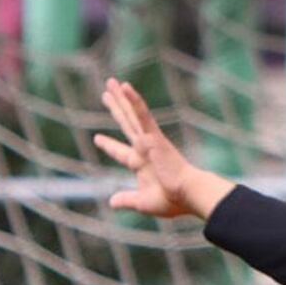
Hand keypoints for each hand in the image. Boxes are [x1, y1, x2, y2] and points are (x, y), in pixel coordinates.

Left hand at [93, 78, 197, 217]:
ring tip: (111, 82)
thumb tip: (112, 202)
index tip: (97, 138)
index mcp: (142, 164)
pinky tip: (125, 87)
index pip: (122, 152)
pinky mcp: (154, 136)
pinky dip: (134, 100)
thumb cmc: (172, 200)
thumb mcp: (143, 202)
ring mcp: (149, 140)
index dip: (109, 145)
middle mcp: (145, 148)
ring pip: (131, 114)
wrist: (187, 193)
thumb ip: (127, 200)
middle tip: (106, 93)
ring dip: (121, 98)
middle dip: (116, 109)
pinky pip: (142, 114)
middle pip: (126, 124)